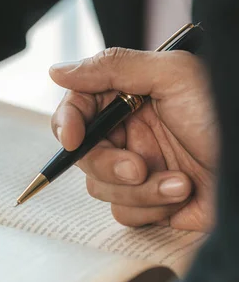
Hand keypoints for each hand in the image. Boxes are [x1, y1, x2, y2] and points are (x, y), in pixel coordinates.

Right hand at [49, 48, 216, 231]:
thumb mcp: (173, 77)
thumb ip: (113, 68)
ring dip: (138, 190)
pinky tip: (180, 195)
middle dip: (108, 164)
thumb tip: (58, 71)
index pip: (78, 108)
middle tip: (138, 167)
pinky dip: (150, 207)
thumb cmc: (224, 118)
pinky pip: (122, 212)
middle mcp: (128, 134)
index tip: (75, 139)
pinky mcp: (146, 202)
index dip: (69, 123)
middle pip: (83, 154)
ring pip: (99, 187)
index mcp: (129, 100)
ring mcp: (135, 169)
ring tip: (178, 181)